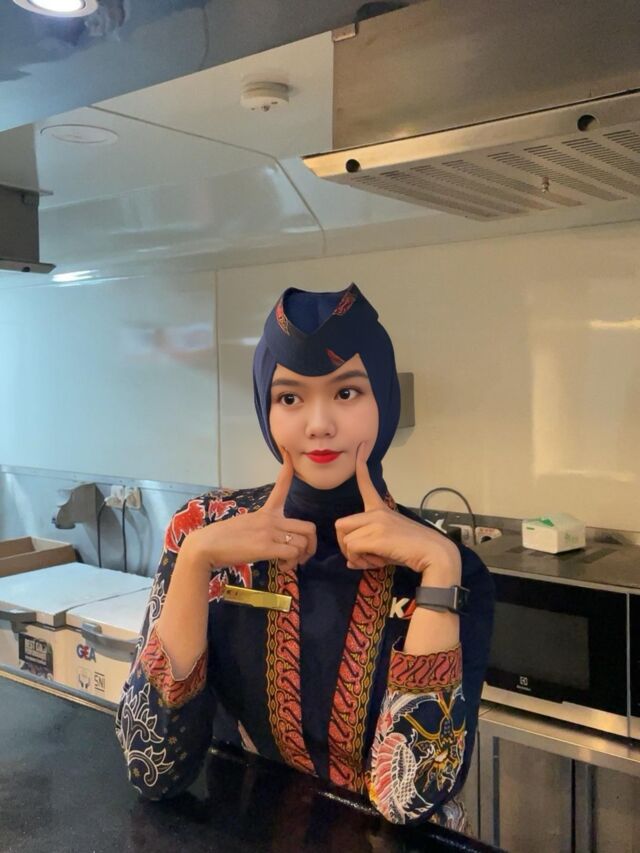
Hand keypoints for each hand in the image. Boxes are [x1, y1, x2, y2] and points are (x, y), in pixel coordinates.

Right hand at [185, 448, 316, 572]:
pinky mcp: (266, 547)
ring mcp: (269, 532)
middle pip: (308, 527)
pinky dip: (290, 564)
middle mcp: (271, 519)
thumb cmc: (222, 538)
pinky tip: (280, 566)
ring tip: (285, 564)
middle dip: (311, 545)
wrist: (206, 546)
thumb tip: (274, 541)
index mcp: (266, 511)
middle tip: (302, 555)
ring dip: (299, 558)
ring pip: (302, 544)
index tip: (288, 453)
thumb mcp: (245, 524)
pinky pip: (292, 554)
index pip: (281, 486)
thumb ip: (263, 527)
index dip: (288, 469)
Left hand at [335, 442, 460, 576]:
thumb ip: (367, 550)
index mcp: (380, 509)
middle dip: (345, 545)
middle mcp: (376, 512)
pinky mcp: (376, 535)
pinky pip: (352, 549)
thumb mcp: (386, 547)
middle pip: (340, 525)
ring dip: (354, 555)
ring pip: (345, 539)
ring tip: (372, 560)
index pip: (366, 484)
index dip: (360, 466)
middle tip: (361, 556)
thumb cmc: (413, 551)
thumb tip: (349, 562)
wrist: (434, 554)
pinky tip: (375, 562)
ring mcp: (376, 522)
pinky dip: (359, 560)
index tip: (361, 446)